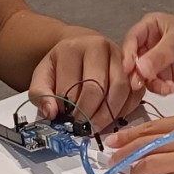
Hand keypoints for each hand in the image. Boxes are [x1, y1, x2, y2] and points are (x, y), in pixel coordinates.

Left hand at [28, 32, 143, 129]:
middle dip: (89, 113)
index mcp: (73, 48)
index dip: (69, 109)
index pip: (72, 85)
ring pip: (120, 89)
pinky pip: (134, 92)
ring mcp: (118, 55)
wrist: (80, 47)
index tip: (66, 120)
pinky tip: (111, 117)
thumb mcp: (43, 75)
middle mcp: (99, 46)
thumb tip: (51, 113)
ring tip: (95, 125)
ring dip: (108, 114)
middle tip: (81, 126)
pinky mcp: (132, 67)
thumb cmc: (63, 64)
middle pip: (98, 87)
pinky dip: (124, 109)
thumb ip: (40, 93)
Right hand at [122, 14, 173, 95]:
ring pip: (142, 75)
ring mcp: (157, 60)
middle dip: (136, 73)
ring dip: (151, 83)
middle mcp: (151, 43)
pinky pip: (153, 85)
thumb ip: (159, 56)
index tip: (129, 69)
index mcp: (150, 27)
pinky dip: (159, 89)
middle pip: (132, 60)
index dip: (127, 55)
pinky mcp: (165, 75)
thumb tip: (140, 68)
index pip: (130, 41)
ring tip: (165, 85)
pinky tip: (171, 87)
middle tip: (140, 82)